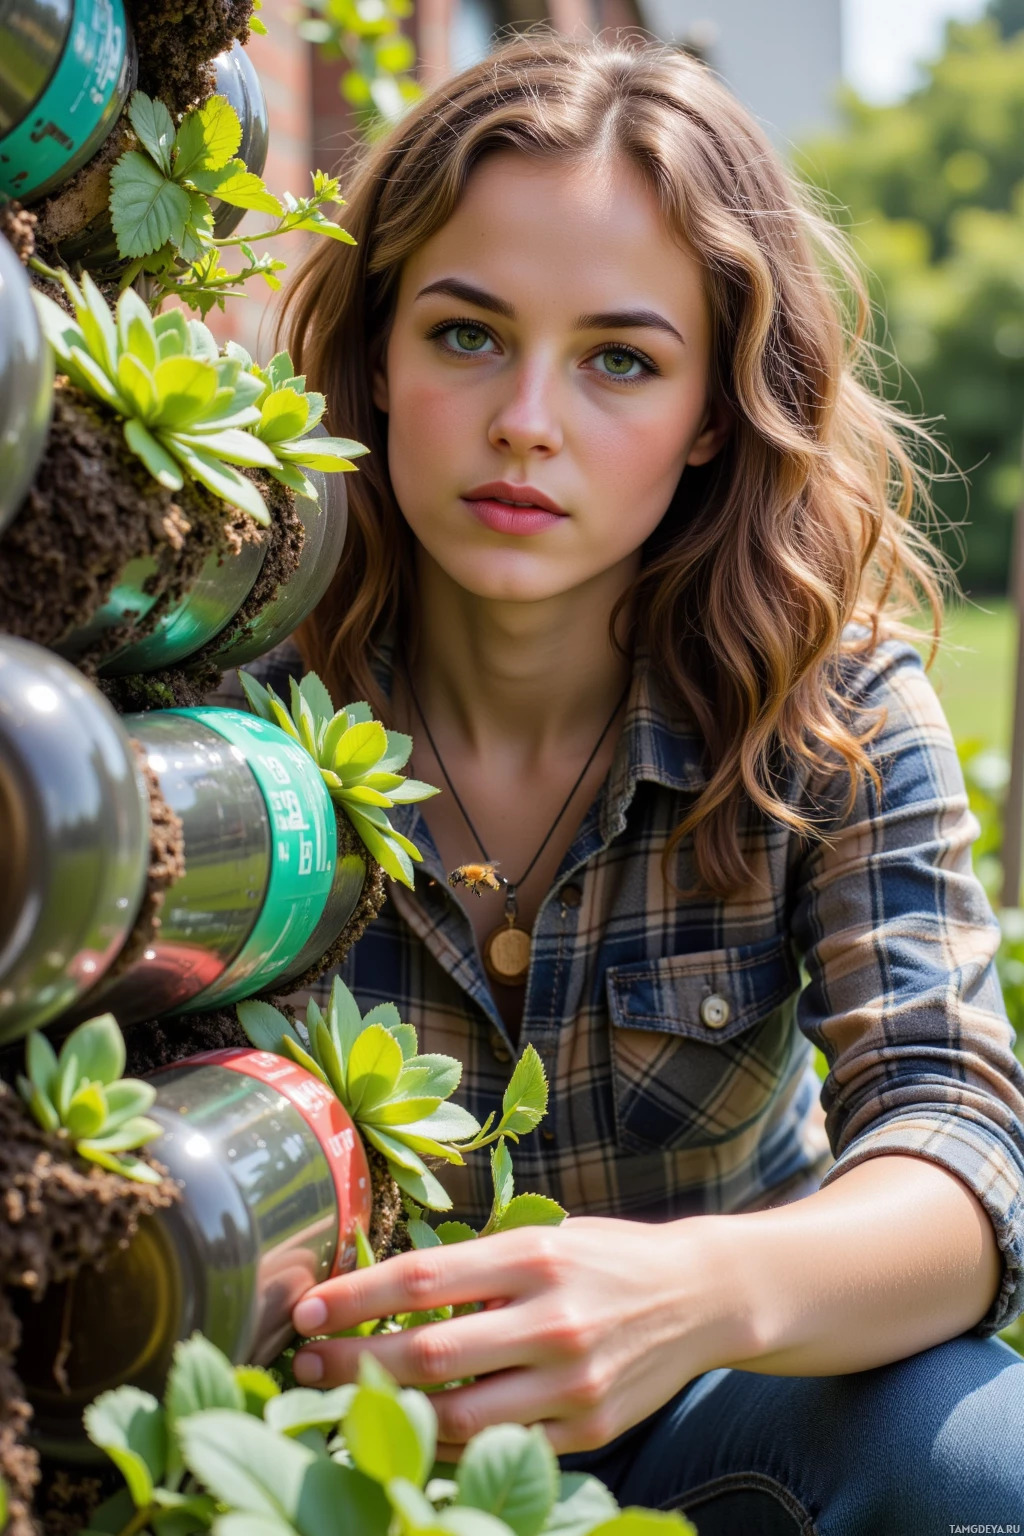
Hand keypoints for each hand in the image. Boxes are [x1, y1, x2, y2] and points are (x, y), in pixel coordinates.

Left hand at [290, 1214, 747, 1456]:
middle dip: (351, 1363)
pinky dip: (447, 1442)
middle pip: (428, 1354)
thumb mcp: (543, 1237)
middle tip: (301, 1365)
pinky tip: (410, 1429)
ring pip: (457, 1416)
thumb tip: (385, 1291)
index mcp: (533, 1258)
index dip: (354, 1298)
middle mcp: (551, 1320)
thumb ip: (476, 1265)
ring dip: (388, 1413)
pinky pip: (499, 1447)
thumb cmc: (604, 1258)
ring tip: (339, 1402)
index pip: (422, 1280)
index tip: (304, 1311)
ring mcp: (571, 1382)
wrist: (700, 1296)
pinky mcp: (589, 1430)